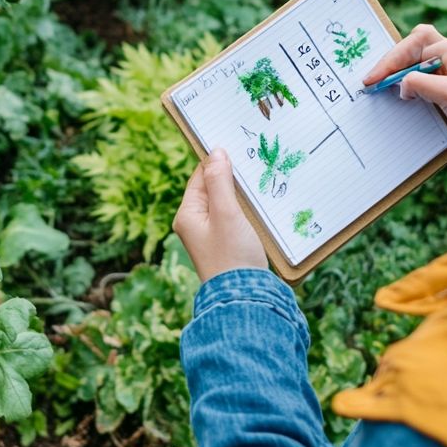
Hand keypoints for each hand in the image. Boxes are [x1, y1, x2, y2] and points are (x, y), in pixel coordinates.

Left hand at [173, 148, 267, 282]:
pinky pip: (233, 217)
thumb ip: (220, 182)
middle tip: (252, 163)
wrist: (245, 298)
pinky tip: (259, 207)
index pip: (200, 176)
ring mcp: (210, 235)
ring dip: (240, 194)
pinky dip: (245, 209)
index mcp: (187, 214)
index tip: (237, 148)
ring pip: (225, 202)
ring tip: (258, 182)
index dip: (217, 162)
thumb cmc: (233, 256)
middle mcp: (195, 223)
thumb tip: (216, 153)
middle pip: (213, 188)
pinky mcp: (225, 244)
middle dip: (231, 177)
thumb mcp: (226, 213)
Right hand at [363, 24, 446, 163]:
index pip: (415, 44)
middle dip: (393, 66)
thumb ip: (420, 84)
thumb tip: (401, 85)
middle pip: (414, 54)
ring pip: (418, 74)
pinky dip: (411, 97)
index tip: (374, 79)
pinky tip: (402, 107)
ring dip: (400, 82)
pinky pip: (425, 93)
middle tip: (373, 84)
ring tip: (382, 93)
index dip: (391, 59)